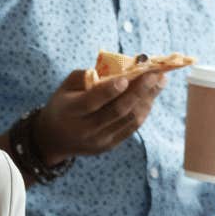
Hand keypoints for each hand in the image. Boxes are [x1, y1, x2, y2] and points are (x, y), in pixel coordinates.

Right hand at [30, 69, 166, 162]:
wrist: (54, 139)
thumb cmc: (63, 104)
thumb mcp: (64, 87)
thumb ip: (85, 76)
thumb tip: (114, 69)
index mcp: (71, 111)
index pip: (93, 101)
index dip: (111, 89)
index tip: (128, 77)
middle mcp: (86, 129)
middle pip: (118, 110)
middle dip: (139, 91)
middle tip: (156, 74)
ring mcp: (100, 140)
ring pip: (130, 120)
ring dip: (147, 99)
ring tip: (160, 82)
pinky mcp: (110, 146)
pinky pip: (132, 127)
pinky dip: (144, 110)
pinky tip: (151, 96)